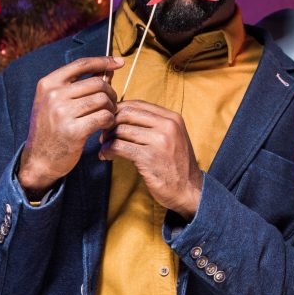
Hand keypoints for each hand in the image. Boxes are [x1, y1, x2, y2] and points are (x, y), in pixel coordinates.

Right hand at [19, 56, 122, 193]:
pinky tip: (105, 126)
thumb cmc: (52, 129)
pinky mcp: (74, 131)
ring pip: (103, 100)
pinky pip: (105, 117)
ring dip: (111, 108)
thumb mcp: (56, 102)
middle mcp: (53, 95)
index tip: (119, 62)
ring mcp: (62, 113)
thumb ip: (79, 86)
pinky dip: (110, 121)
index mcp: (48, 84)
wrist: (39, 160)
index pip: (81, 64)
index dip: (103, 61)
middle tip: (111, 104)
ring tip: (107, 116)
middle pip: (98, 83)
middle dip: (110, 93)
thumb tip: (108, 70)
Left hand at [99, 100, 202, 218]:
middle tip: (104, 135)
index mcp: (172, 118)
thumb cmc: (177, 165)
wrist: (189, 190)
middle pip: (127, 113)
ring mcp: (159, 141)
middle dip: (110, 123)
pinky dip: (108, 150)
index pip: (138, 104)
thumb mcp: (173, 137)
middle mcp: (167, 126)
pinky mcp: (149, 157)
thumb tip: (123, 115)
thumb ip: (155, 125)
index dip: (119, 111)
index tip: (110, 122)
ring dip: (107, 139)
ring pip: (121, 129)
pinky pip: (119, 146)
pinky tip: (106, 156)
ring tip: (105, 147)